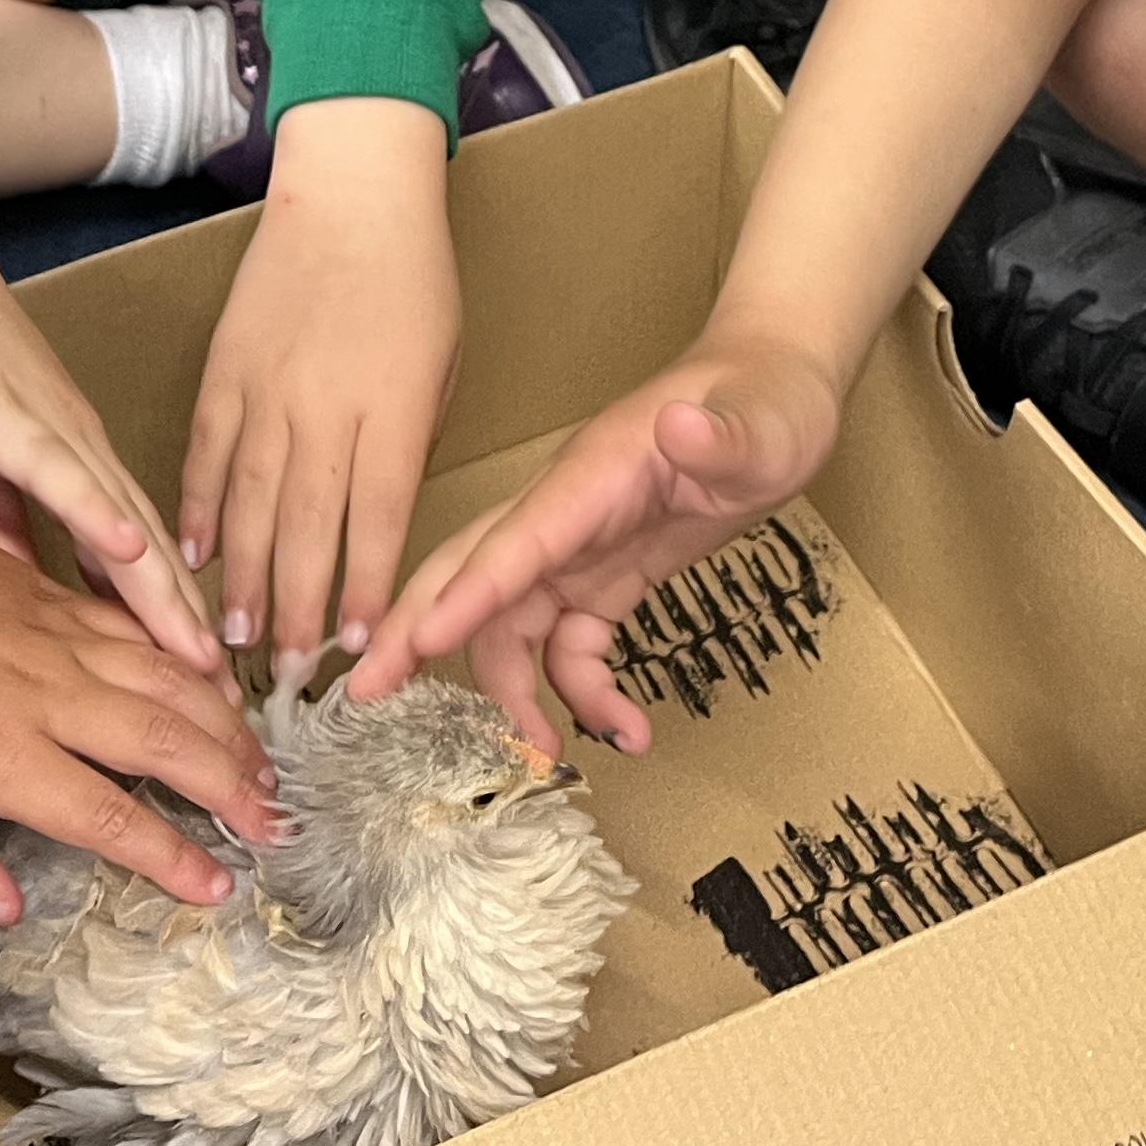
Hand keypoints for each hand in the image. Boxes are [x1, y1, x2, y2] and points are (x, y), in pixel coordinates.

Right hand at [0, 229, 224, 679]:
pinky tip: (129, 548)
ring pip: (121, 518)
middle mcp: (80, 450)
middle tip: (227, 703)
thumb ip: (2, 523)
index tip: (201, 693)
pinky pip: (58, 467)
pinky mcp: (4, 413)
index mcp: (73, 464)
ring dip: (164, 588)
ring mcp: (49, 430)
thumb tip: (27, 595)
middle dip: (187, 628)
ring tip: (203, 654)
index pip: (135, 560)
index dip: (168, 626)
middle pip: (150, 551)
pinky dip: (95, 509)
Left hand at [0, 499, 277, 926]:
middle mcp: (51, 698)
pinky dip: (192, 668)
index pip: (110, 818)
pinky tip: (214, 687)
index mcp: (3, 754)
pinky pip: (145, 639)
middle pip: (167, 746)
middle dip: (232, 788)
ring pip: (171, 685)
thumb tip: (4, 909)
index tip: (213, 886)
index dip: (171, 857)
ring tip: (263, 766)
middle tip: (273, 824)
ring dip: (227, 728)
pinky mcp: (63, 602)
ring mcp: (64, 642)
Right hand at [178, 97, 455, 664]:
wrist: (352, 190)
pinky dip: (196, 507)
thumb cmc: (415, 278)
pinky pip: (206, 453)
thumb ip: (408, 443)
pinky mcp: (225, 369)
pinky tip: (190, 555)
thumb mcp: (441, 365)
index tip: (357, 648)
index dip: (365, 590)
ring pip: (247, 503)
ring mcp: (267, 390)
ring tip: (231, 638)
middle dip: (293, 609)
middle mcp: (326, 409)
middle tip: (282, 674)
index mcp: (393, 409)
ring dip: (239, 577)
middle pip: (304, 528)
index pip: (377, 521)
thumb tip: (377, 517)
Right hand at [346, 335, 838, 752]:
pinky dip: (583, 692)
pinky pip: (571, 642)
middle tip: (367, 693)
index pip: (516, 539)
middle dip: (417, 631)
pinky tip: (626, 729)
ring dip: (514, 691)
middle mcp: (568, 512)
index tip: (418, 642)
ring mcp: (582, 544)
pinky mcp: (608, 572)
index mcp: (591, 475)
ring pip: (513, 622)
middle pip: (473, 573)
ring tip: (543, 756)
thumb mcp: (762, 421)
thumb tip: (682, 426)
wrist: (779, 389)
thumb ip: (720, 436)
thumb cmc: (766, 397)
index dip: (468, 593)